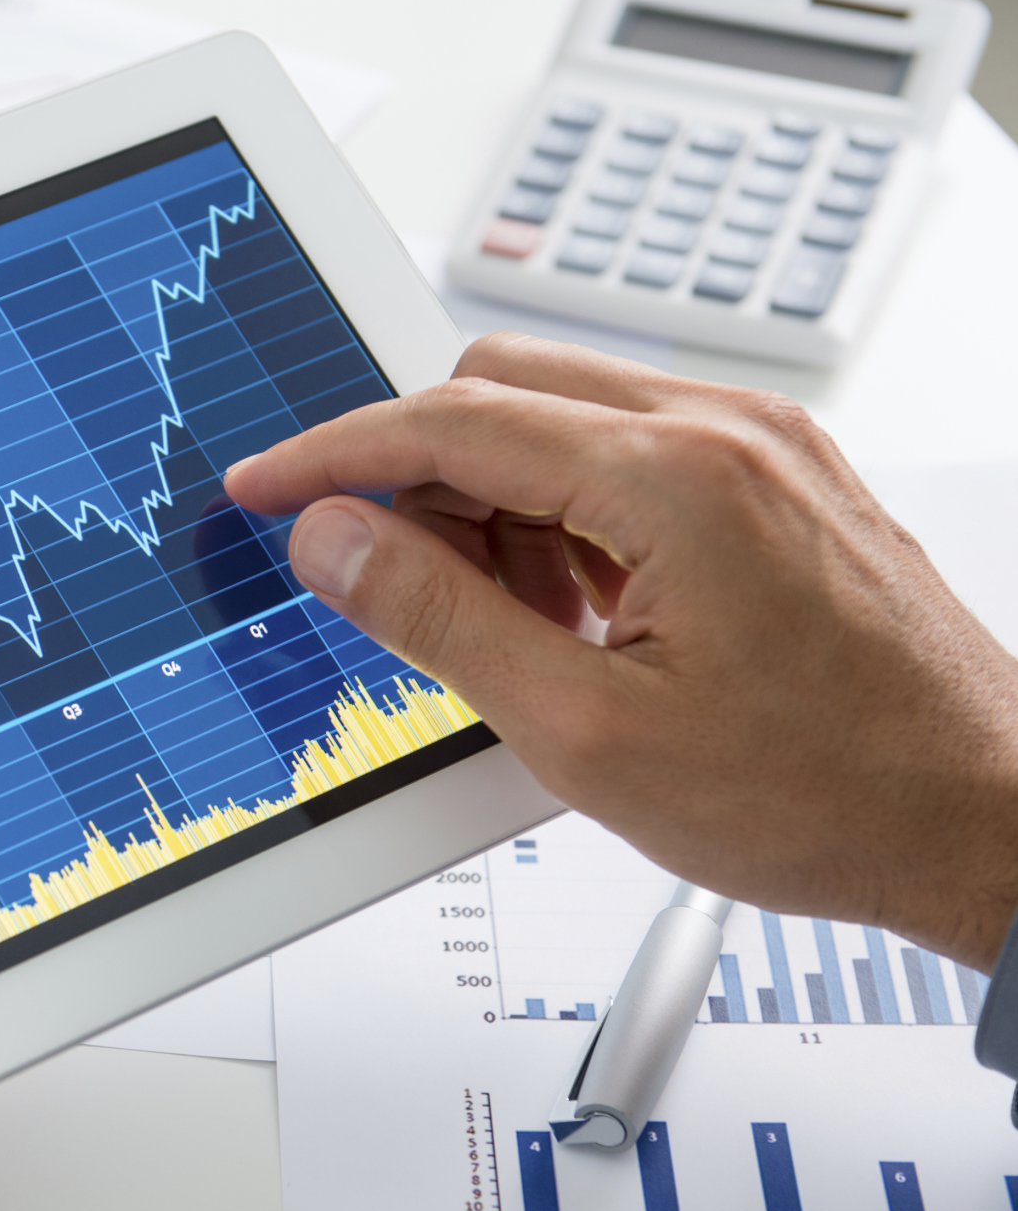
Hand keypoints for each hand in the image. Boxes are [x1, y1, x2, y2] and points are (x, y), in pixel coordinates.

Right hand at [225, 333, 1017, 969]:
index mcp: (675, 477)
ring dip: (494, 499)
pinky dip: (566, 512)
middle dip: (415, 475)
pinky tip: (574, 613)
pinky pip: (628, 450)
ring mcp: (762, 446)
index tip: (264, 488)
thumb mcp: (587, 733)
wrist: (982, 822)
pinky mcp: (780, 476)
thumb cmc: (824, 794)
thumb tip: (333, 540)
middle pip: (499, 388)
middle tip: (384, 581)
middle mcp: (725, 430)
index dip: (331, 455)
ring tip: (508, 629)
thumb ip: (438, 620)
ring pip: (562, 415)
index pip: (447, 420)